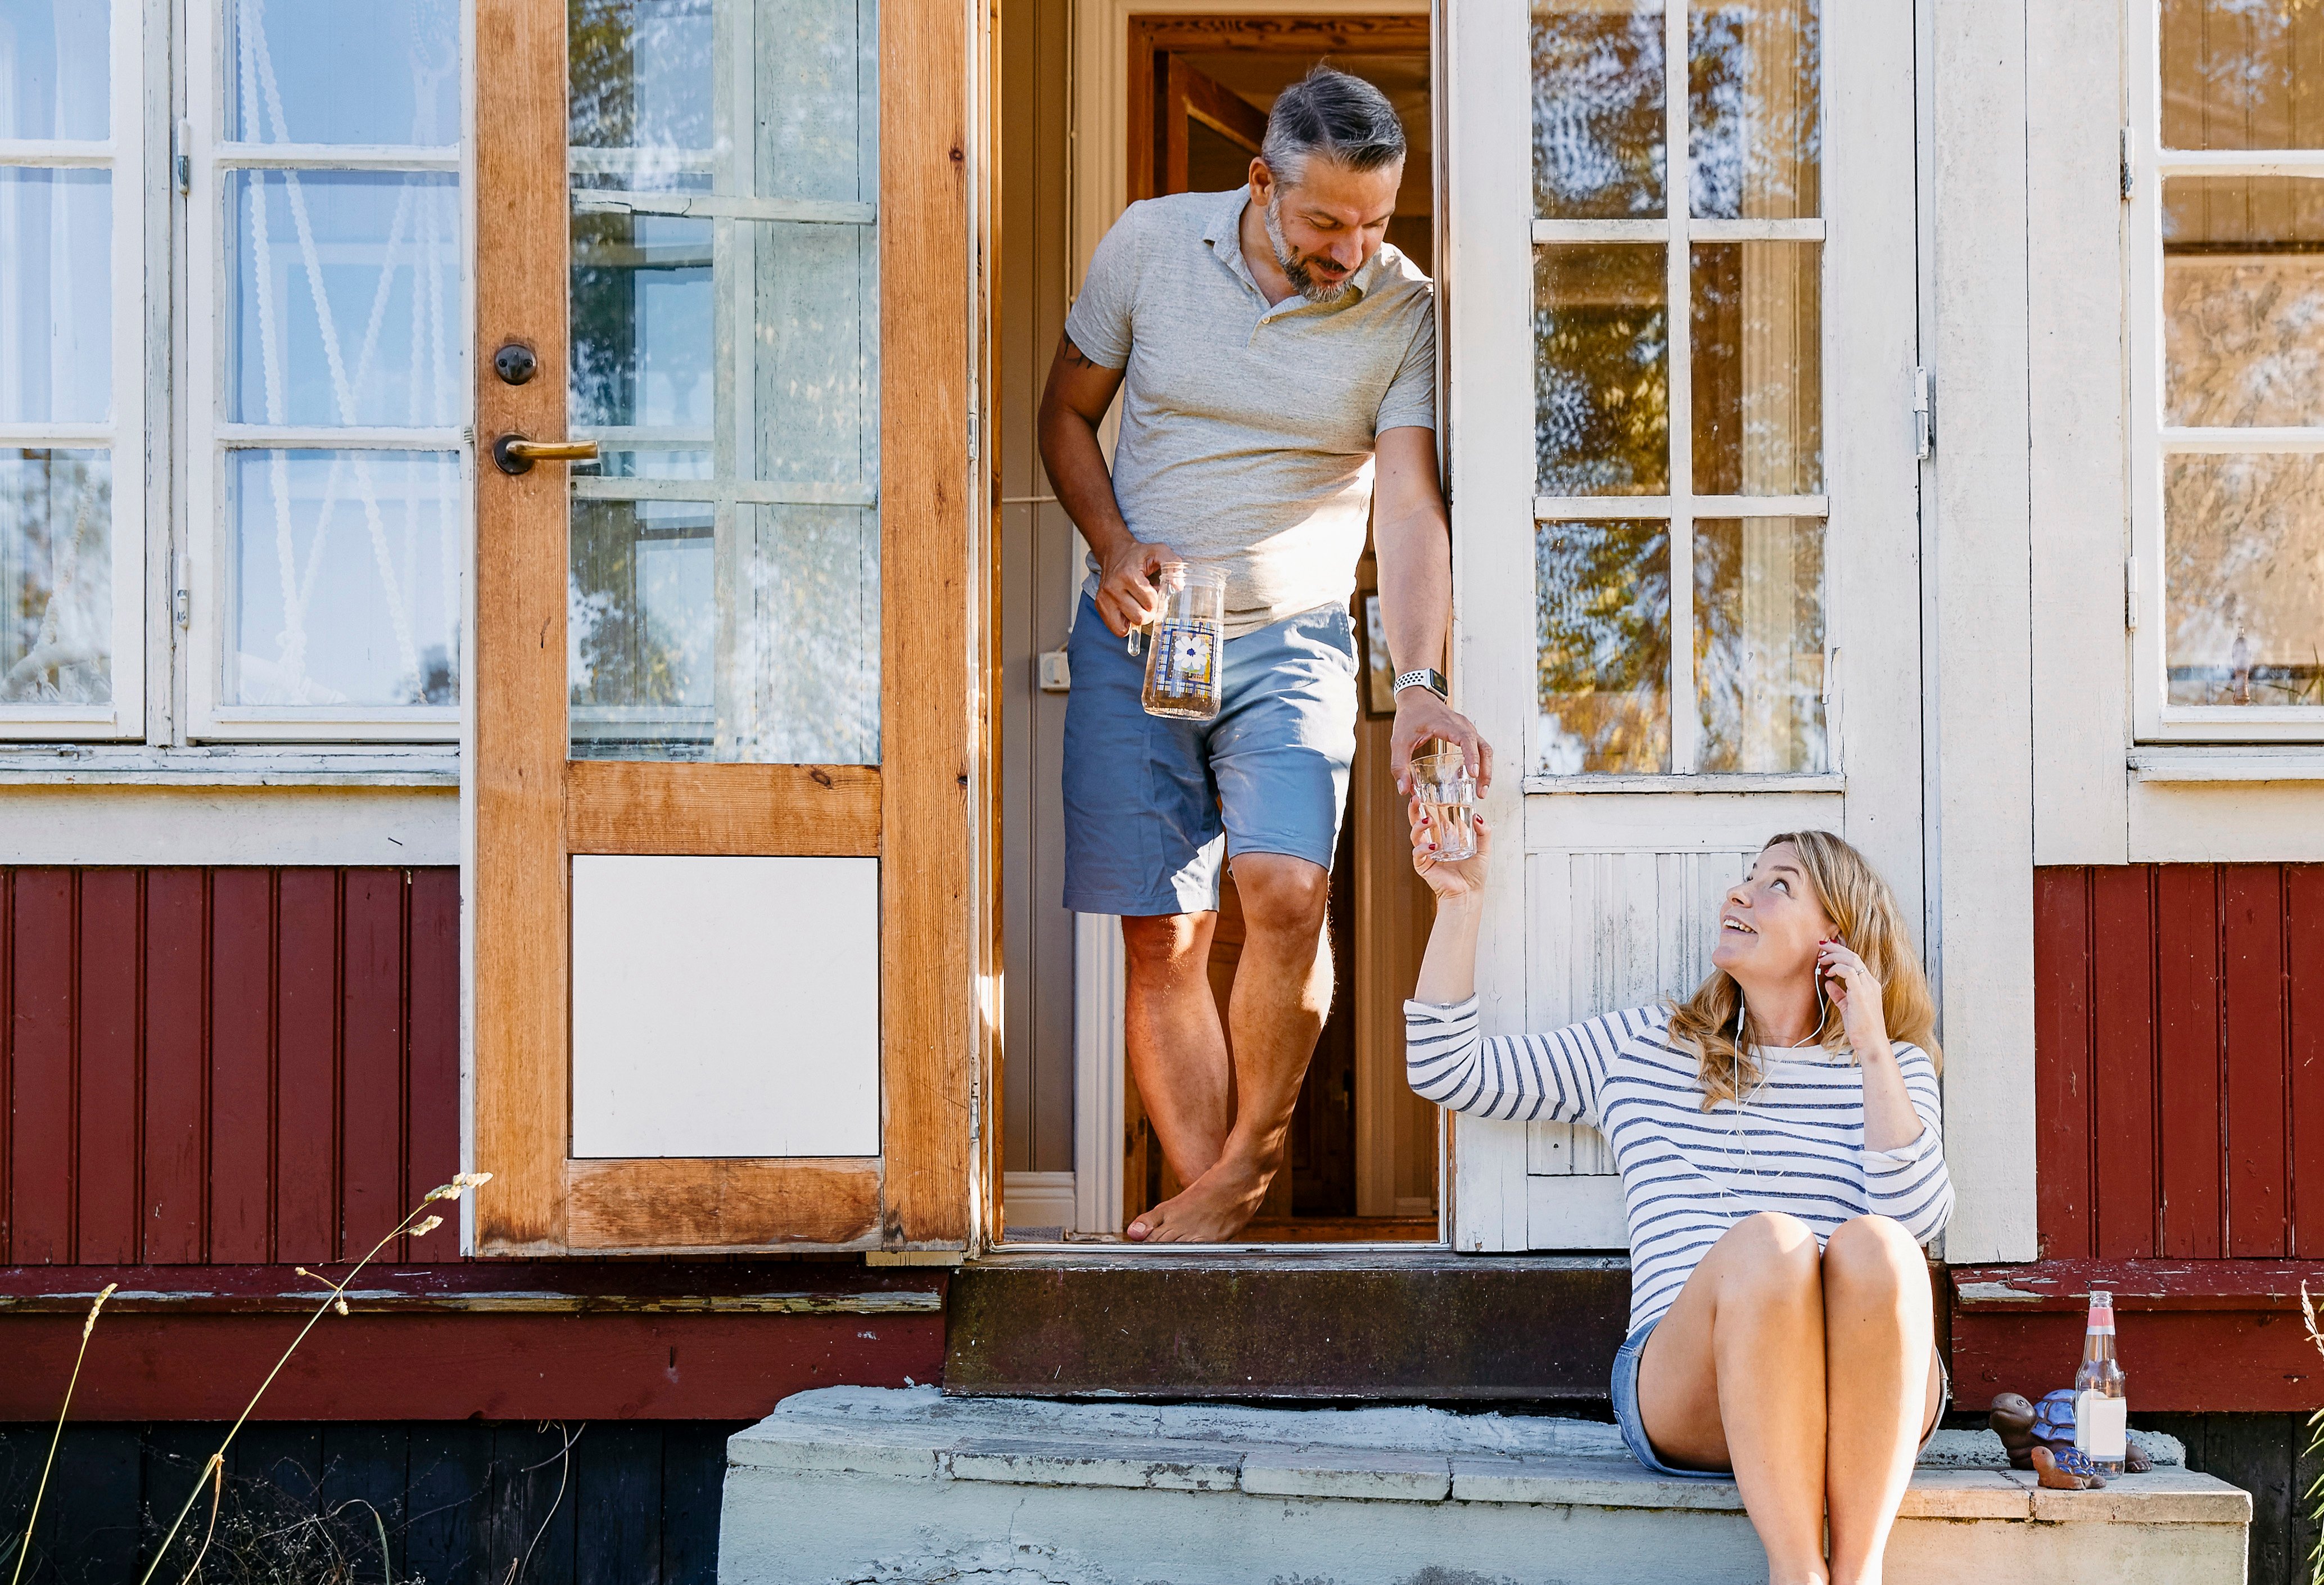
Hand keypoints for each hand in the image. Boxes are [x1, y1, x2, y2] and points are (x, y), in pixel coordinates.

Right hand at [1094, 538, 1180, 636]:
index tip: (1155, 589)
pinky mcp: (1100, 606)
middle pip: (1139, 617)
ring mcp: (1104, 598)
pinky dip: (1127, 625)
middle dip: (1149, 611)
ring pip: (1129, 626)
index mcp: (1128, 575)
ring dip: (1138, 618)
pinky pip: (1117, 630)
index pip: (1150, 603)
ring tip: (1138, 603)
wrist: (1115, 552)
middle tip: (1147, 599)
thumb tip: (1178, 585)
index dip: (1157, 599)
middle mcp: (1112, 587)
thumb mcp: (1159, 551)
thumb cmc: (1139, 555)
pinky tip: (1129, 610)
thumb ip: (1173, 564)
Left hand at [1390, 689, 1491, 795]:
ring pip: (1485, 749)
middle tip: (1481, 792)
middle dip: (1486, 771)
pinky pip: (1479, 748)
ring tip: (1481, 790)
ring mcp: (1467, 729)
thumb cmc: (1409, 715)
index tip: (1473, 774)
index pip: (1466, 739)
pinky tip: (1473, 779)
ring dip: (1486, 769)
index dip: (1472, 756)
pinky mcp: (1466, 733)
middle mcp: (1462, 726)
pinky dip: (1480, 764)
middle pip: (1483, 748)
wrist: (1416, 696)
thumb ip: (1399, 765)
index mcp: (1447, 724)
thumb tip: (1404, 790)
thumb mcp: (1399, 741)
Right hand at [1409, 793, 1489, 901]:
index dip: (1429, 805)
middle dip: (1415, 810)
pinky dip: (1423, 848)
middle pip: (1419, 822)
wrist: (1468, 892)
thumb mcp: (1483, 849)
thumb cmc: (1474, 874)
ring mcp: (1427, 853)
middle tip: (1415, 799)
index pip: (1434, 816)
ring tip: (1428, 821)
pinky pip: (1418, 853)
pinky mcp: (1423, 865)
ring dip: (1419, 826)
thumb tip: (1478, 816)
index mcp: (1445, 836)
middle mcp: (1434, 842)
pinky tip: (1433, 846)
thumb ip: (1483, 832)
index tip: (1429, 793)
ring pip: (1415, 835)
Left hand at [1816, 937, 1889, 1056]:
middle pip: (1853, 956)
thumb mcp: (1847, 1007)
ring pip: (1852, 960)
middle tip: (1820, 946)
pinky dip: (1838, 968)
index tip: (1826, 950)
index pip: (1855, 961)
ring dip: (1834, 956)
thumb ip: (1839, 994)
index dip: (1840, 952)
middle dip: (1835, 948)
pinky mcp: (1861, 994)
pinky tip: (1828, 973)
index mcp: (1869, 984)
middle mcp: (1870, 983)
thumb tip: (1828, 983)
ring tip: (1821, 958)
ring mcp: (1868, 987)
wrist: (1871, 1043)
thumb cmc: (1861, 1028)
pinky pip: (1850, 972)